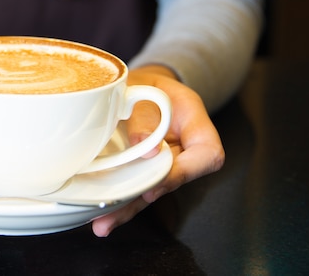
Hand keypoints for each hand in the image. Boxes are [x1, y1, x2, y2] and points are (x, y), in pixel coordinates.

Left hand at [91, 65, 224, 236]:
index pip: (207, 154)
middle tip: (116, 212)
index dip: (185, 171)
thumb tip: (145, 143)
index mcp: (195, 124)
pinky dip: (117, 201)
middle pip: (174, 180)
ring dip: (126, 208)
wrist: (137, 85)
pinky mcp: (142, 169)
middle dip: (144, 198)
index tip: (157, 180)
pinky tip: (101, 217)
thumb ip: (147, 112)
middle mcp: (182, 149)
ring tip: (103, 224)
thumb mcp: (147, 86)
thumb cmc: (146, 84)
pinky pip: (134, 187)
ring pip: (150, 190)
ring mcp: (162, 162)